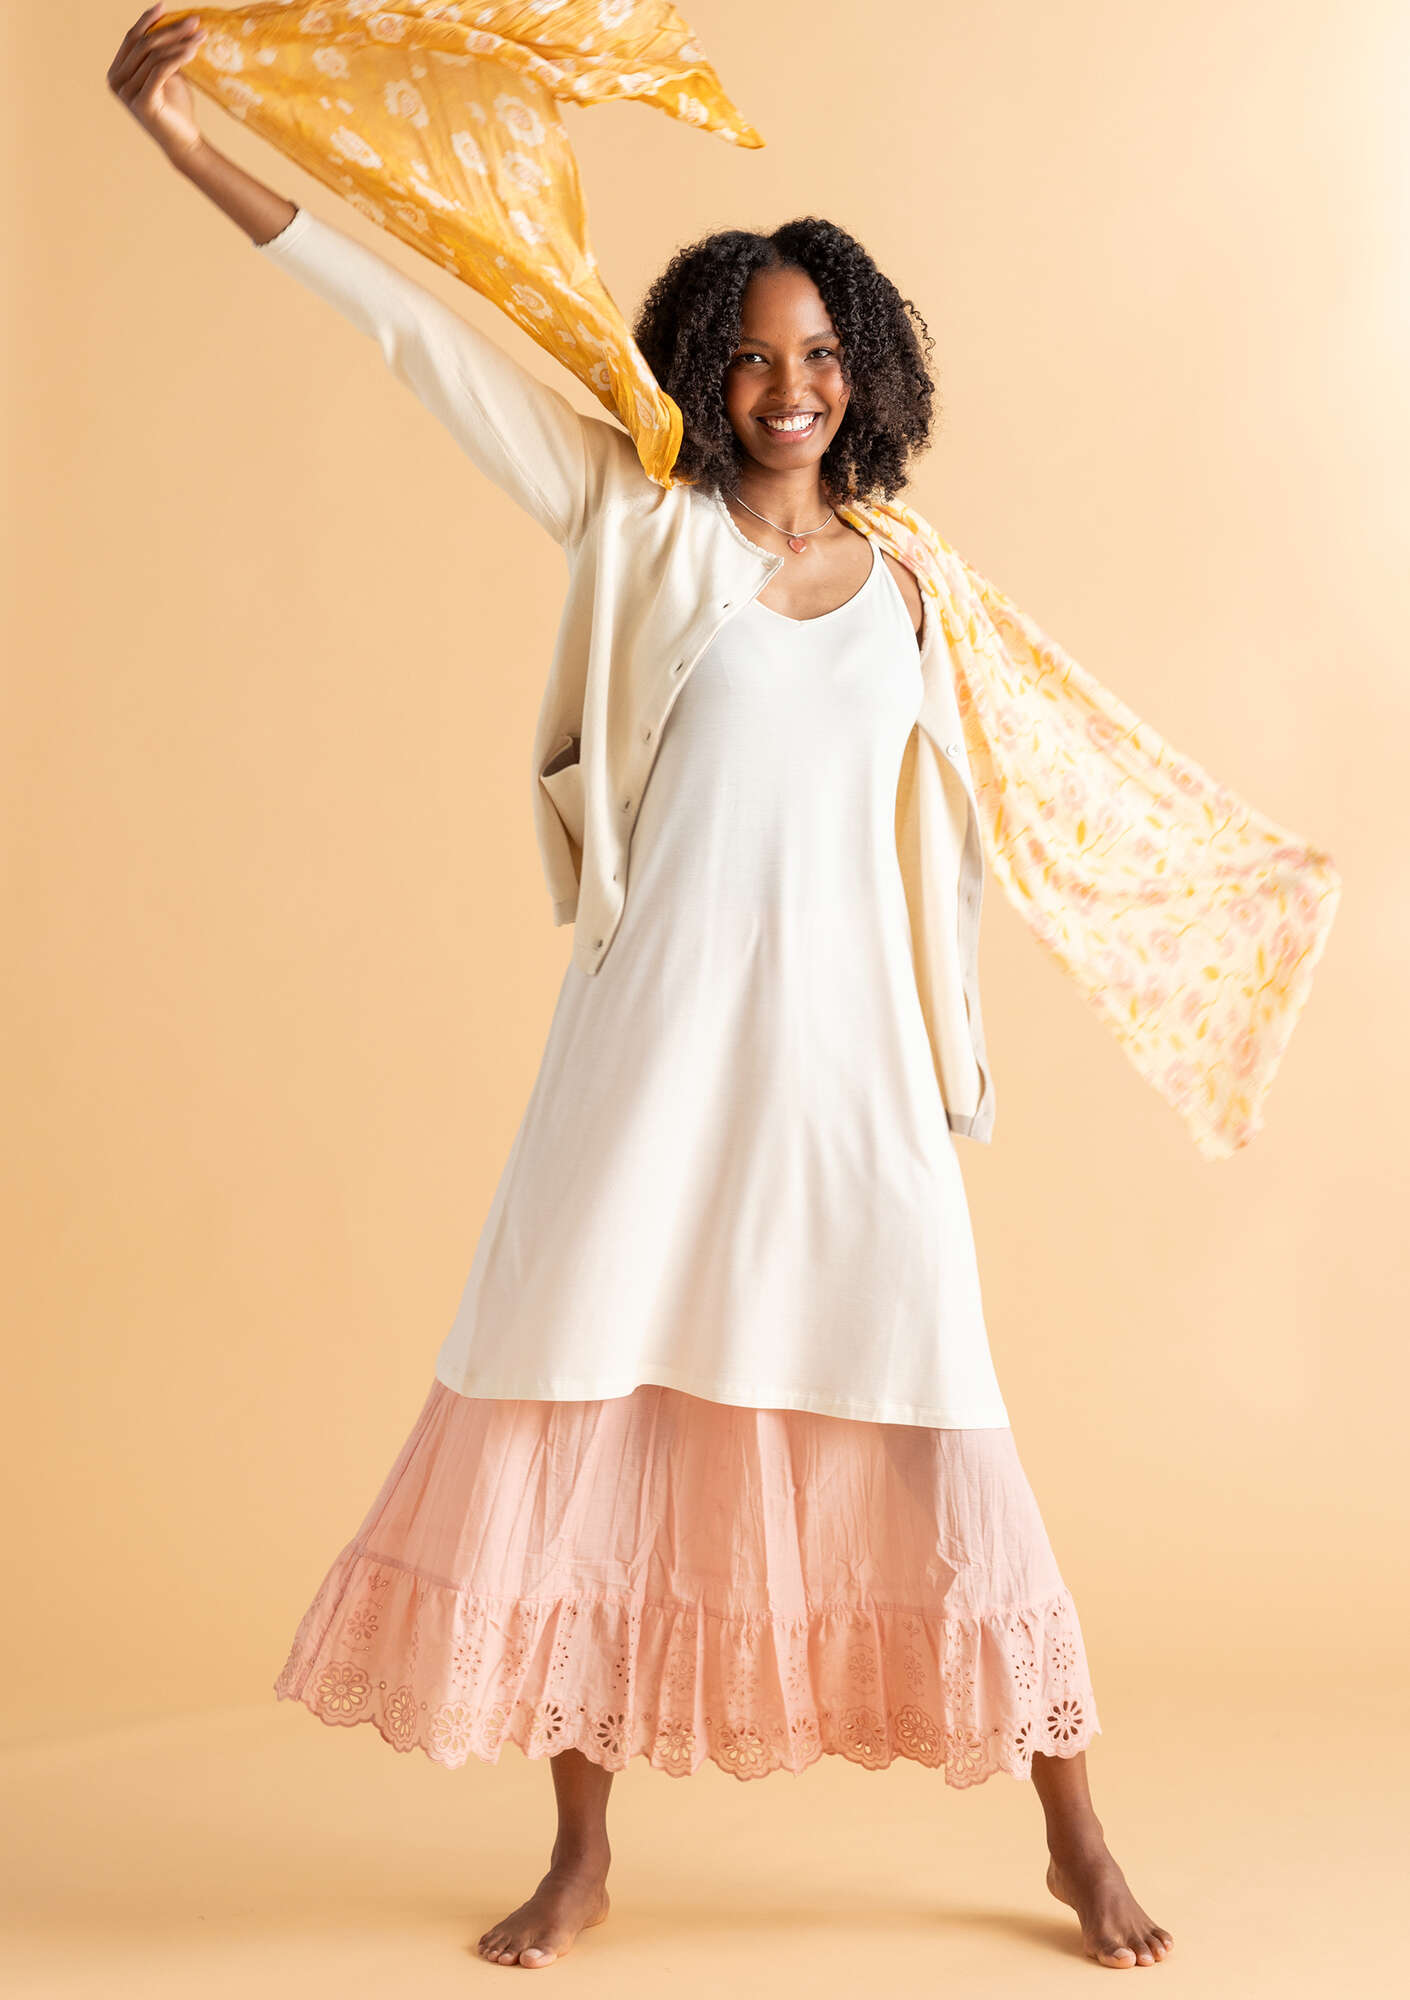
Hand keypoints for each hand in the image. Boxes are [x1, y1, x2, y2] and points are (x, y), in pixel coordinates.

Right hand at [106, 5, 206, 162]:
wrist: (184, 142)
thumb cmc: (176, 108)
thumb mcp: (166, 73)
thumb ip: (160, 52)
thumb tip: (167, 22)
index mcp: (117, 72)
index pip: (131, 39)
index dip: (147, 21)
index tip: (165, 7)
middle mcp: (116, 81)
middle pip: (143, 45)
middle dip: (170, 30)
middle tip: (194, 21)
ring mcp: (127, 93)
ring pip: (154, 56)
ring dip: (179, 43)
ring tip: (200, 37)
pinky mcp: (142, 102)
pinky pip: (161, 70)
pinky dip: (178, 58)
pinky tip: (193, 51)